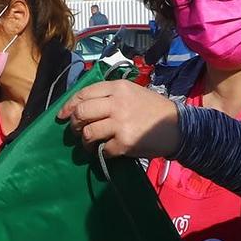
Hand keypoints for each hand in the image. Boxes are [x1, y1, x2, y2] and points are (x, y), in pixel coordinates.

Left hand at [59, 78, 181, 158]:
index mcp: (117, 87)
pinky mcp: (125, 142)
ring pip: (88, 133)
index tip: (62, 115)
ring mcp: (121, 123)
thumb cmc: (152, 108)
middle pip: (81, 113)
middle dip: (74, 124)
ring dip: (85, 141)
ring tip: (91, 144)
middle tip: (77, 131)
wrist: (178, 126)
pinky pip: (104, 149)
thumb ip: (108, 95)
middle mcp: (117, 103)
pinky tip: (108, 150)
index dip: (68, 106)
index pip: (83, 94)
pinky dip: (103, 152)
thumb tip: (80, 107)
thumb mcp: (131, 92)